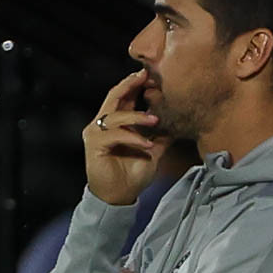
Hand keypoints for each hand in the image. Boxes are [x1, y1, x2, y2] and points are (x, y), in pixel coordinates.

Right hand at [84, 69, 168, 205]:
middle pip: (114, 96)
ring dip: (138, 117)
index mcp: (116, 124)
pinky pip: (115, 135)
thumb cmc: (132, 175)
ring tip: (155, 120)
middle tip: (146, 76)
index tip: (152, 76)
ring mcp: (96, 134)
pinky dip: (132, 137)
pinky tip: (146, 144)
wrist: (119, 196)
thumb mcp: (153, 152)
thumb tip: (178, 123)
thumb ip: (161, 137)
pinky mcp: (94, 145)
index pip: (124, 97)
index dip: (135, 84)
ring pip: (116, 115)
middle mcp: (103, 125)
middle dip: (130, 84)